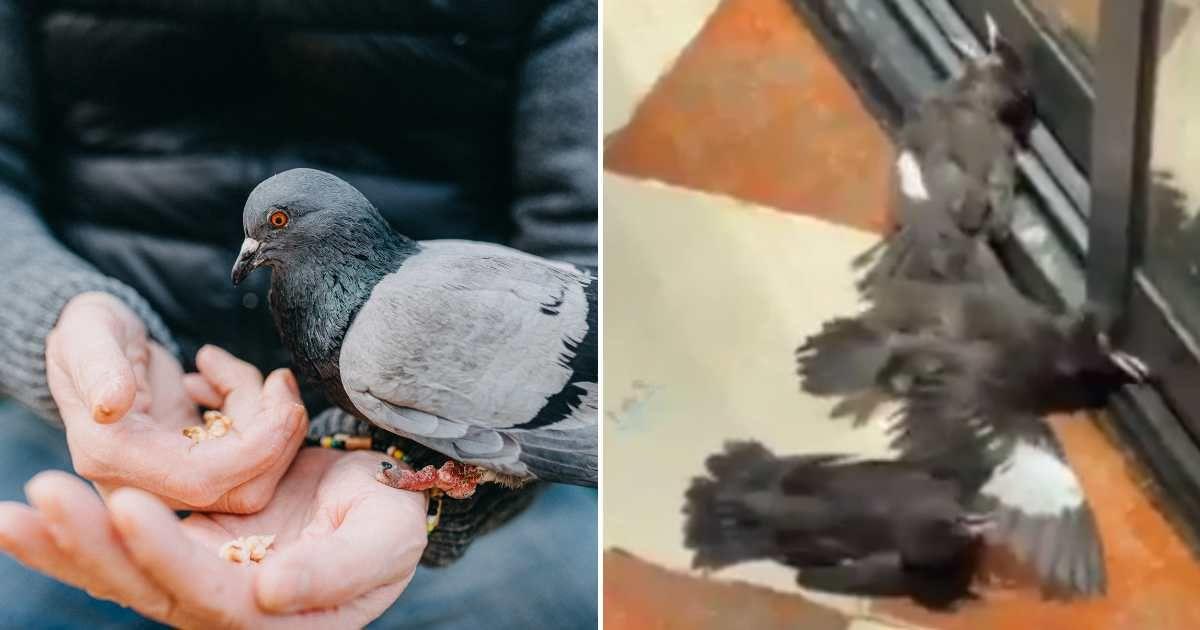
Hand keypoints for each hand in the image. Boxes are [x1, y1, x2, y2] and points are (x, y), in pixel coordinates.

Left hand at [0, 449, 427, 628]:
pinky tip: (22, 517)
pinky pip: (117, 545)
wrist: (373, 499)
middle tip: (46, 493)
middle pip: (145, 588)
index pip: (210, 595)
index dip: (167, 554)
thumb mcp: (384, 539)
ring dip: (64, 543)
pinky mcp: (177, 551)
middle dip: (91, 544)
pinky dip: (68, 534)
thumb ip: (336, 570)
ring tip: (11, 513)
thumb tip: (270, 590)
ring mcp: (193, 581)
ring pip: (118, 571)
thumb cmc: (388, 520)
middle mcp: (222, 610)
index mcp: (275, 619)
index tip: (129, 507)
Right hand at [46, 292, 306, 511]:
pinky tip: (222, 378)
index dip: (258, 448)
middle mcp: (141, 481)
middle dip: (277, 435)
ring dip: (269, 420)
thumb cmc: (90, 332)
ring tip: (235, 369)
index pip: (203, 480)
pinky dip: (255, 414)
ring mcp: (170, 477)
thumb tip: (110, 404)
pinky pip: (248, 455)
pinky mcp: (194, 463)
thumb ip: (97, 365)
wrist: (92, 343)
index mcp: (111, 457)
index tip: (282, 397)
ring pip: (253, 475)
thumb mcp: (88, 332)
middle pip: (242, 490)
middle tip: (278, 378)